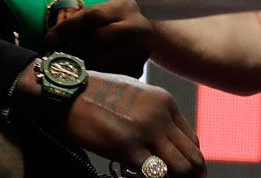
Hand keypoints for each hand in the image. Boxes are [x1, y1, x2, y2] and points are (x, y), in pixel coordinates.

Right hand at [13, 65, 204, 176]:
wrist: (68, 91)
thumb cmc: (97, 94)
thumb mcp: (136, 94)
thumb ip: (156, 114)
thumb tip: (167, 140)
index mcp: (165, 102)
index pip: (193, 140)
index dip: (188, 159)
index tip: (176, 169)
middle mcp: (161, 116)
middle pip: (192, 157)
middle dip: (189, 175)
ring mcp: (146, 131)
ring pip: (181, 168)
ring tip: (154, 176)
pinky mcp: (127, 148)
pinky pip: (154, 174)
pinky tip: (133, 175)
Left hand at [46, 0, 154, 77]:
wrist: (147, 37)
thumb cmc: (114, 23)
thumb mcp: (103, 12)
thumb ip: (82, 21)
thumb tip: (51, 42)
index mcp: (124, 7)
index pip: (92, 16)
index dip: (67, 28)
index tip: (48, 41)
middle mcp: (137, 26)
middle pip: (97, 40)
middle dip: (74, 50)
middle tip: (58, 58)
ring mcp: (141, 50)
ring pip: (102, 62)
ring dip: (81, 67)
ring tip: (69, 68)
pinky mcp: (138, 69)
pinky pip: (109, 77)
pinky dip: (94, 78)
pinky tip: (85, 78)